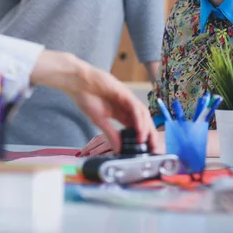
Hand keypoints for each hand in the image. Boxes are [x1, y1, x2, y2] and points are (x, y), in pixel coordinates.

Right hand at [31, 50, 159, 154]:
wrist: (78, 83)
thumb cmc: (86, 97)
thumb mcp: (99, 120)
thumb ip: (110, 134)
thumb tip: (117, 149)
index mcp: (121, 113)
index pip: (136, 126)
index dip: (143, 137)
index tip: (146, 150)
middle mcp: (127, 106)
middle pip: (143, 121)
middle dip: (150, 135)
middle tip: (153, 148)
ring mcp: (127, 99)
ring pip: (142, 114)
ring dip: (147, 128)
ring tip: (147, 142)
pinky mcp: (125, 93)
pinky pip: (135, 108)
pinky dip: (139, 120)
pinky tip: (140, 130)